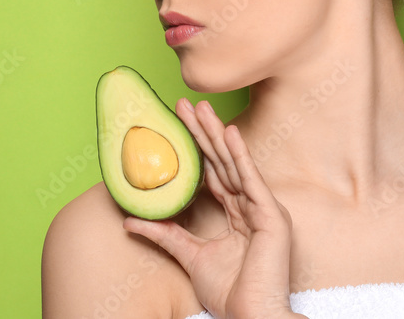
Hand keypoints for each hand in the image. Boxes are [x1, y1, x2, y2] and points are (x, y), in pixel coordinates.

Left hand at [123, 98, 296, 318]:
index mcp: (238, 213)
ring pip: (235, 164)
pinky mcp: (271, 216)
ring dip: (217, 135)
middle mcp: (252, 205)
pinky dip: (240, 155)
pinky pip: (251, 180)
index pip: (213, 172)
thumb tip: (131, 219)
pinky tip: (229, 133)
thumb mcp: (190, 256)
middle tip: (186, 105)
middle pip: (223, 162)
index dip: (196, 147)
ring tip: (202, 109)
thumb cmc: (231, 292)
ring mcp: (263, 209)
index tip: (179, 123)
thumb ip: (166, 235)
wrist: (251, 315)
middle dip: (203, 132)